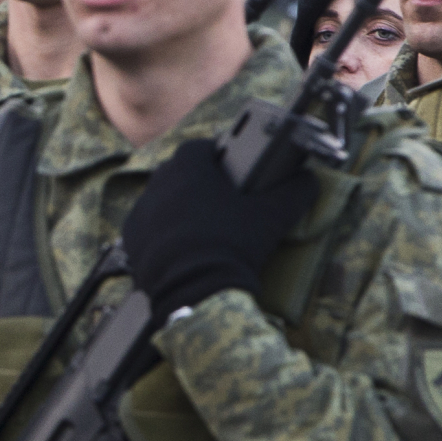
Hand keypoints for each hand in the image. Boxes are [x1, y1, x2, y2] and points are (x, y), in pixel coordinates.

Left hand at [121, 139, 316, 319]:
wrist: (196, 292)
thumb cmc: (232, 246)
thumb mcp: (272, 217)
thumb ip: (294, 192)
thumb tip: (309, 180)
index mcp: (188, 166)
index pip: (203, 148)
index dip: (221, 156)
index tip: (235, 172)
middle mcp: (158, 182)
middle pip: (181, 173)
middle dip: (200, 182)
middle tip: (224, 203)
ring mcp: (141, 211)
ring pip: (164, 200)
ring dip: (181, 208)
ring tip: (206, 229)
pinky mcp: (131, 239)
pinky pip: (150, 228)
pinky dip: (164, 234)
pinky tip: (185, 248)